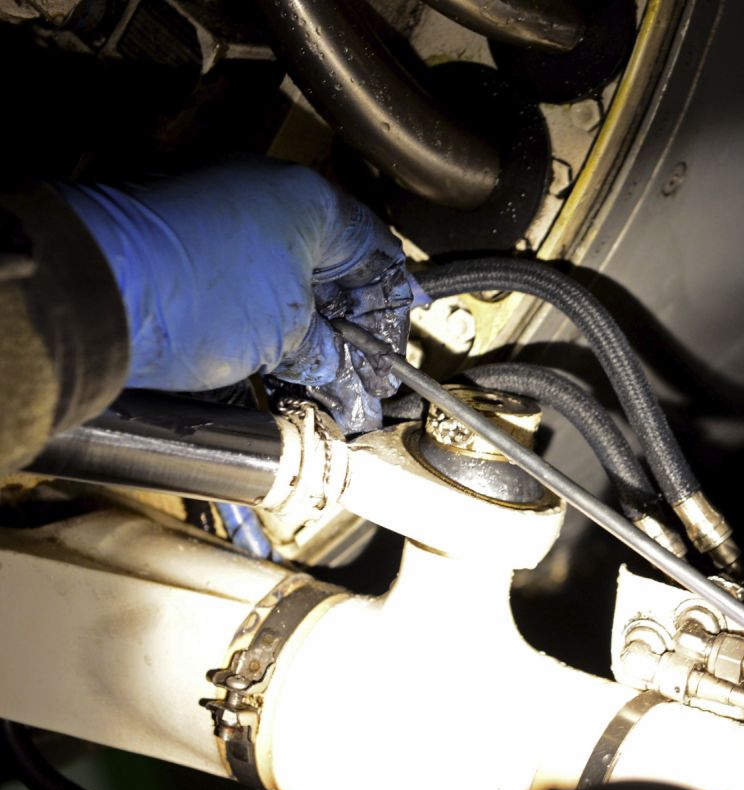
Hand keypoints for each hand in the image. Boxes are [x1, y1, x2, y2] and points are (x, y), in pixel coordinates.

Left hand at [59, 157, 415, 433]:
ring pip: (286, 281)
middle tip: (363, 376)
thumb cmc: (195, 293)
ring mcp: (218, 218)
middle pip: (329, 267)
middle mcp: (263, 197)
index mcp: (308, 200)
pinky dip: (266, 325)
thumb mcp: (285, 333)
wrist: (93, 293)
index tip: (397, 340)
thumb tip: (348, 376)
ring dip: (308, 334)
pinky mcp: (181, 246)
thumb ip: (328, 351)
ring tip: (323, 384)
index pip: (376, 250)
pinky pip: (244, 286)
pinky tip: (277, 366)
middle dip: (350, 326)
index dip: (392, 303)